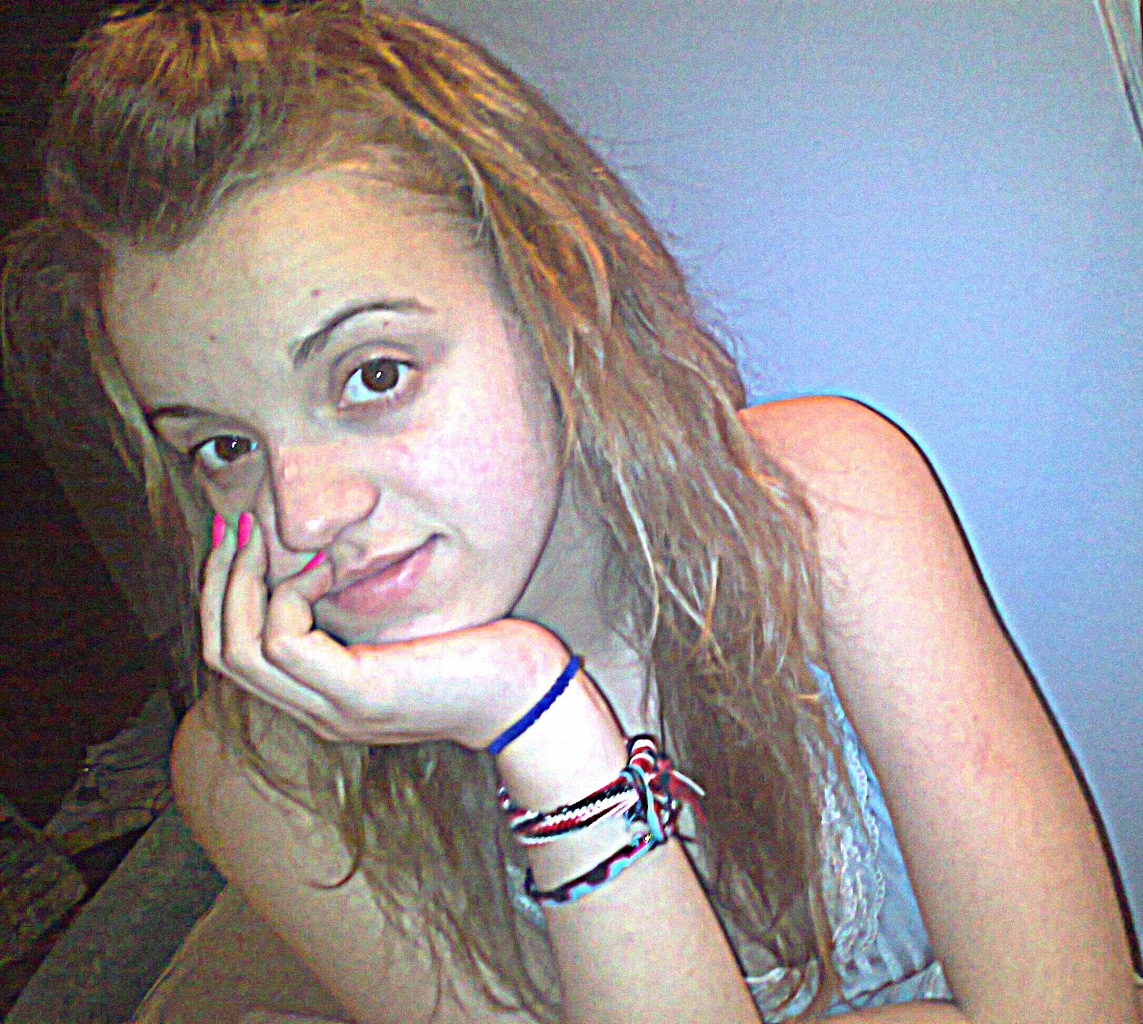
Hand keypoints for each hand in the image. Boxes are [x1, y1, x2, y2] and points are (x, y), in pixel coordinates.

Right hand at [201, 514, 574, 749]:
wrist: (526, 696)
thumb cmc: (475, 652)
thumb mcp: (399, 629)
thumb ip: (355, 610)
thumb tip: (319, 556)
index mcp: (320, 695)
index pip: (231, 652)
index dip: (220, 589)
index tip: (235, 533)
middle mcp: (315, 709)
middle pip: (220, 650)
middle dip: (217, 577)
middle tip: (233, 521)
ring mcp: (333, 708)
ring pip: (236, 649)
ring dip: (240, 581)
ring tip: (262, 534)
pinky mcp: (360, 694)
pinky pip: (284, 641)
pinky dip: (287, 595)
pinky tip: (320, 566)